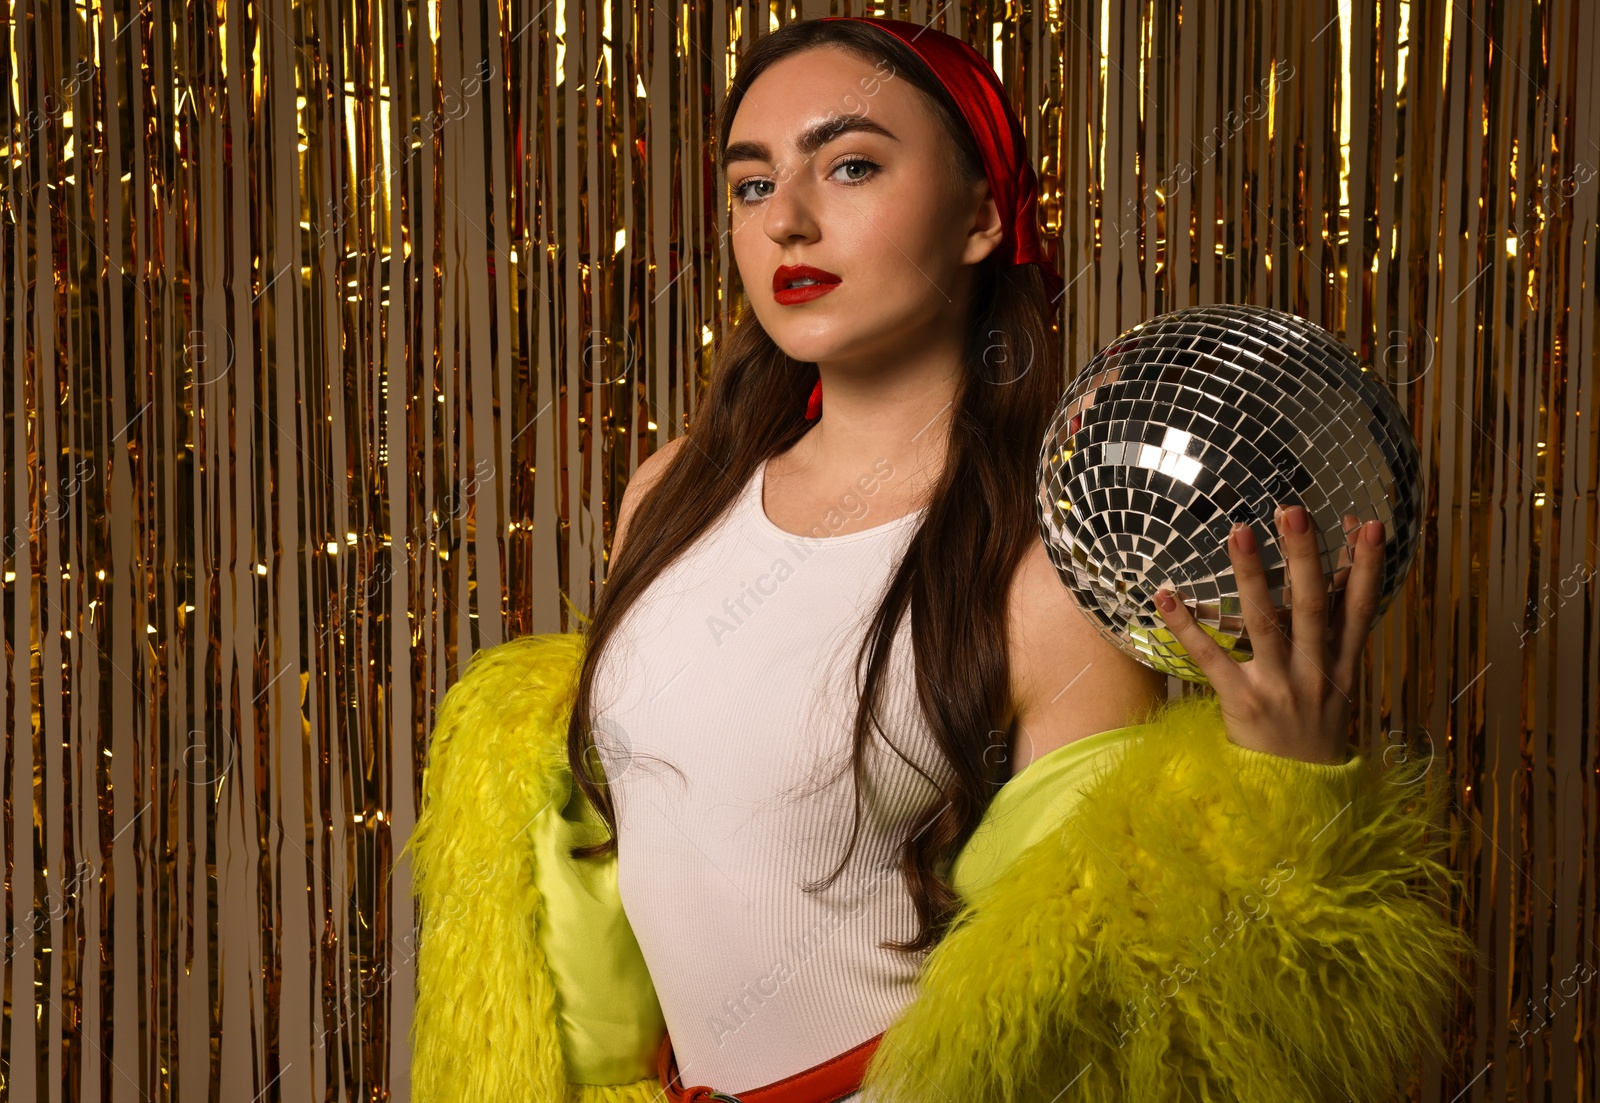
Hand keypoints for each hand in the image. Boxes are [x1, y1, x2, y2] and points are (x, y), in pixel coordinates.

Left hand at [1152, 504, 1386, 763]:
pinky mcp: (1242, 704)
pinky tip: (1164, 595)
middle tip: (1294, 510)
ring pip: (1265, 623)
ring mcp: (1279, 688)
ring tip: (1240, 530)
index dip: (1368, 568)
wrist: (1300, 801)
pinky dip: (1186, 626)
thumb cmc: (1314, 734)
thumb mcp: (1340, 687)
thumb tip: (1344, 580)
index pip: (1361, 610)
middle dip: (1305, 557)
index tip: (1370, 525)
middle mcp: (1315, 674)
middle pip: (1312, 606)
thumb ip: (1338, 637)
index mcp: (1342, 667)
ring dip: (1252, 574)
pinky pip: (1210, 658)